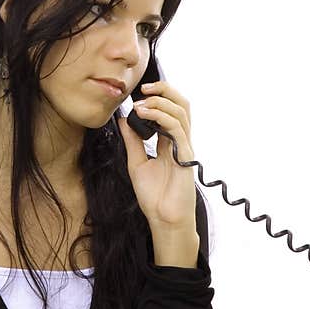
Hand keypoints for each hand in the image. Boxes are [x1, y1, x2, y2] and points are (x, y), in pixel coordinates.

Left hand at [117, 79, 196, 229]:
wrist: (163, 220)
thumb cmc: (154, 196)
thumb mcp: (136, 163)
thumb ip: (133, 141)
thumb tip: (124, 120)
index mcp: (170, 141)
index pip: (170, 109)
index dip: (158, 96)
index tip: (138, 93)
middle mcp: (180, 140)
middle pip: (182, 104)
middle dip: (165, 90)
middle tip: (144, 88)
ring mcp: (185, 146)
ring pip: (182, 112)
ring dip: (160, 102)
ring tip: (141, 103)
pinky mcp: (185, 155)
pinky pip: (178, 128)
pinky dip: (162, 117)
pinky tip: (145, 115)